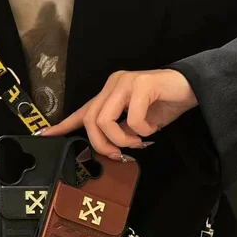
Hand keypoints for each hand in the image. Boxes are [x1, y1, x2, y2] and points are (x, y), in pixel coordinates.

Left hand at [42, 69, 196, 159]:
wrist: (192, 90)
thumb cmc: (163, 107)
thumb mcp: (136, 126)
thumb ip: (120, 133)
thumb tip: (112, 149)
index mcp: (108, 95)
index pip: (82, 112)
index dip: (63, 125)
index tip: (45, 136)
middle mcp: (112, 85)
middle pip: (91, 121)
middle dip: (102, 144)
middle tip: (120, 154)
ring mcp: (125, 82)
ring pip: (105, 120)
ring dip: (121, 139)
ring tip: (138, 141)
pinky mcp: (141, 83)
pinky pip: (132, 118)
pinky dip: (142, 131)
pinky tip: (152, 128)